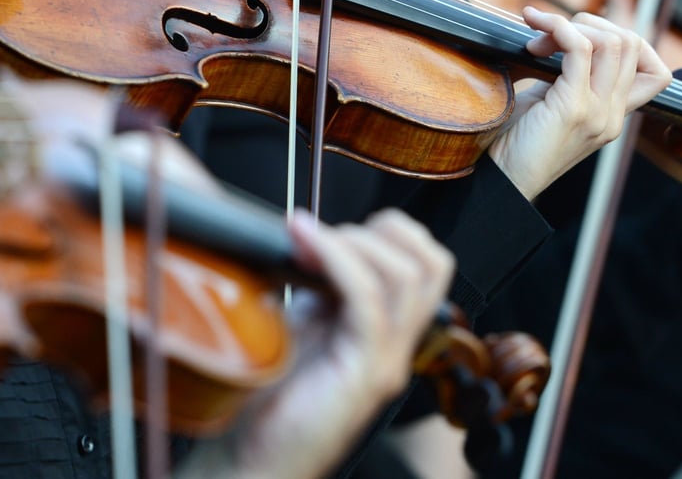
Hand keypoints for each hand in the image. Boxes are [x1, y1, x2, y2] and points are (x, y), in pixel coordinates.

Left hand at [176, 209, 453, 478]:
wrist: (250, 461)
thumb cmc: (268, 402)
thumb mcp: (300, 326)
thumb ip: (319, 288)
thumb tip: (310, 236)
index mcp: (384, 333)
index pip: (423, 264)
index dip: (384, 231)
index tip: (326, 227)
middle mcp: (396, 348)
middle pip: (431, 264)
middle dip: (380, 229)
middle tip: (324, 233)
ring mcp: (385, 362)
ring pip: (409, 276)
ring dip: (355, 240)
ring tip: (309, 238)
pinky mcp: (365, 374)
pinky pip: (368, 300)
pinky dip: (337, 259)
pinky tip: (305, 245)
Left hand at [488, 7, 671, 199]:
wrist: (500, 181)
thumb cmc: (515, 143)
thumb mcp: (551, 104)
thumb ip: (569, 77)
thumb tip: (567, 35)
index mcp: (613, 116)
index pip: (654, 70)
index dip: (625, 39)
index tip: (583, 36)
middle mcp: (613, 116)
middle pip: (632, 44)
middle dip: (589, 24)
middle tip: (546, 39)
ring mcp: (598, 113)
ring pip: (612, 42)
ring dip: (571, 26)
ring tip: (538, 41)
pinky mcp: (574, 108)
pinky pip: (579, 49)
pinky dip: (558, 29)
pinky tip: (537, 32)